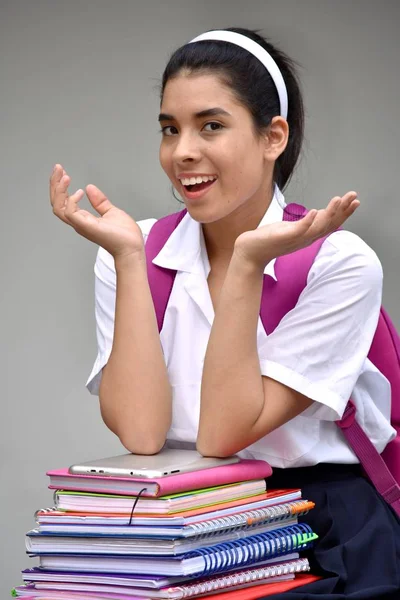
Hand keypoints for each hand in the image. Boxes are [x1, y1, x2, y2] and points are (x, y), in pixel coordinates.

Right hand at [50, 164, 144, 258]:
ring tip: (65, 176)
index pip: (63, 202)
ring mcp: (81, 225)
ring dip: (58, 190)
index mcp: (83, 219)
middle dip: (54, 184)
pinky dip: (71, 201)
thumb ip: (99, 201)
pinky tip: (79, 192)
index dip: (59, 187)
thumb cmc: (124, 236)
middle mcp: (78, 222)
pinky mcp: (87, 226)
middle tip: (58, 168)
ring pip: (58, 208)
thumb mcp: (111, 212)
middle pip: (56, 203)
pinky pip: (70, 213)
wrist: (132, 248)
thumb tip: (89, 188)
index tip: (62, 172)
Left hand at [233, 192, 359, 269]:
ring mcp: (295, 239)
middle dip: (343, 211)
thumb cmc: (269, 239)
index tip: (355, 201)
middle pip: (329, 225)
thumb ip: (305, 223)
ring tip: (338, 199)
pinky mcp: (283, 237)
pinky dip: (307, 221)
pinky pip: (298, 230)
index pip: (331, 224)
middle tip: (354, 197)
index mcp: (308, 236)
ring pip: (317, 227)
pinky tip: (314, 211)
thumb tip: (317, 214)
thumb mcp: (291, 229)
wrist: (249, 253)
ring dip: (329, 213)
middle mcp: (305, 239)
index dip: (344, 213)